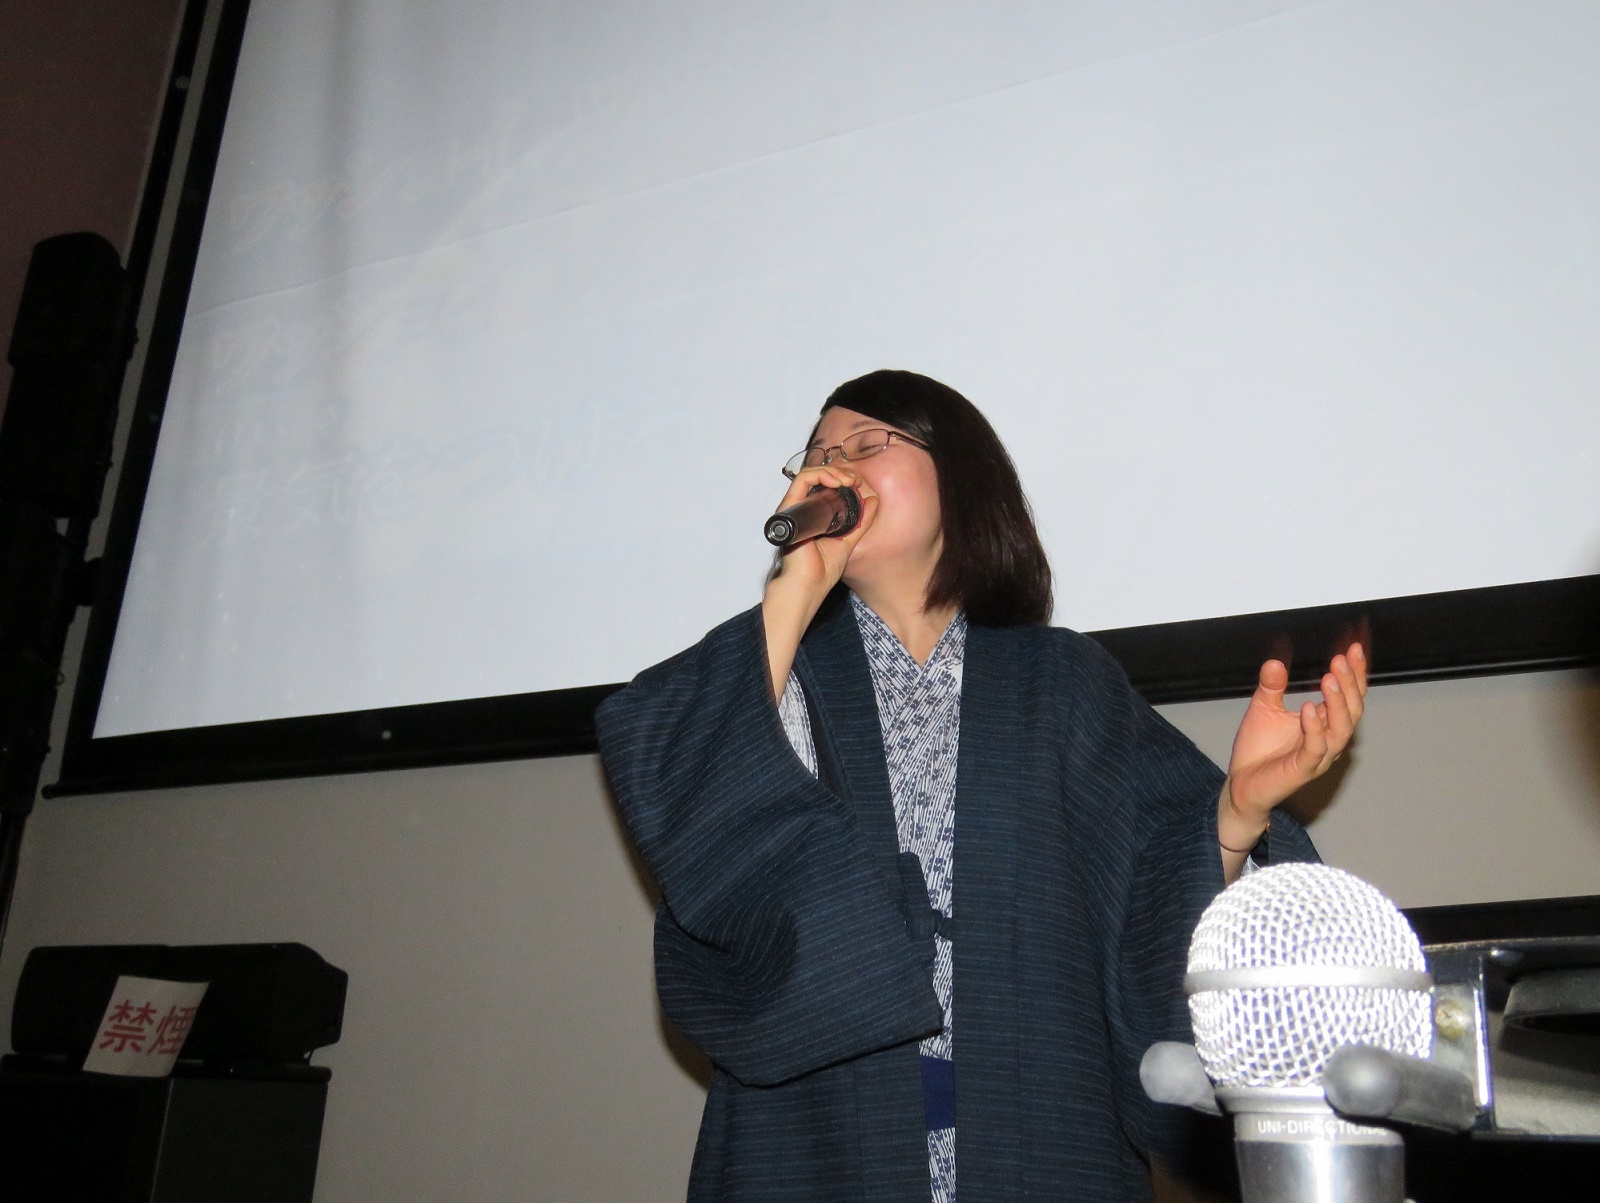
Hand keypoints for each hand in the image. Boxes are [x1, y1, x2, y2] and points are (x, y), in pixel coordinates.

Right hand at [765, 465, 879, 604]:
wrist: (809, 586)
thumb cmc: (821, 571)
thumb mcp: (849, 540)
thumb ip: (861, 521)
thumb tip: (874, 500)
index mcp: (812, 515)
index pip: (823, 486)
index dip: (842, 478)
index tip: (859, 484)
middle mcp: (800, 509)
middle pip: (817, 477)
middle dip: (839, 472)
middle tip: (856, 480)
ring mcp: (794, 508)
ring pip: (810, 474)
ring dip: (832, 471)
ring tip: (849, 480)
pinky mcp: (789, 509)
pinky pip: (802, 480)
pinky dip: (820, 474)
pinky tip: (837, 482)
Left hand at [1223, 644, 1368, 831]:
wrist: (1240, 783)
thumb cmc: (1258, 749)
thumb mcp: (1264, 708)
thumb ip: (1272, 686)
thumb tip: (1274, 661)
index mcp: (1324, 723)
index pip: (1349, 696)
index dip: (1354, 674)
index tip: (1353, 648)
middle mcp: (1328, 740)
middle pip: (1352, 711)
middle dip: (1350, 684)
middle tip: (1341, 660)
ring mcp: (1318, 756)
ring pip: (1341, 730)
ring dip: (1338, 703)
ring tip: (1330, 678)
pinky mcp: (1302, 770)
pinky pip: (1316, 750)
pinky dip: (1315, 729)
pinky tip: (1308, 709)